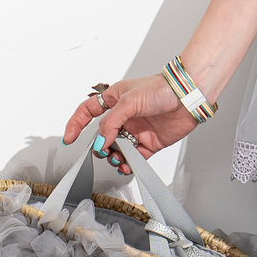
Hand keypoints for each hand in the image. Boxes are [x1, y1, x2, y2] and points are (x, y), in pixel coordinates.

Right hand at [61, 75, 197, 174]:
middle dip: (100, 146)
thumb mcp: (128, 101)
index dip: (76, 124)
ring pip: (118, 149)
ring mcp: (136, 130)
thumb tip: (101, 141)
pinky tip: (126, 166)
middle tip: (104, 150)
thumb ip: (111, 122)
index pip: (88, 111)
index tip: (69, 138)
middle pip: (103, 135)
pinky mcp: (150, 142)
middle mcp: (124, 116)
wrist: (186, 99)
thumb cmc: (160, 90)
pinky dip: (129, 163)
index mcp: (115, 99)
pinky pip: (135, 157)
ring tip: (116, 159)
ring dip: (114, 157)